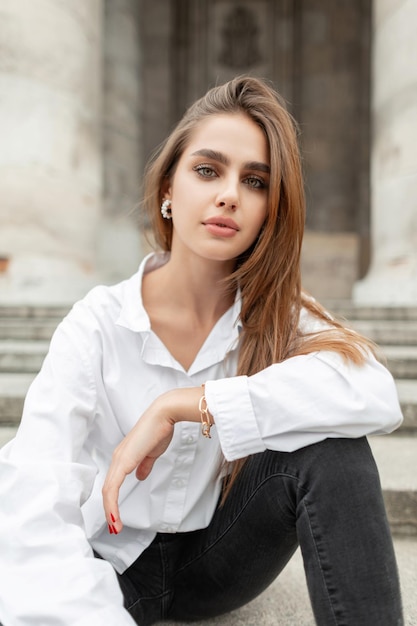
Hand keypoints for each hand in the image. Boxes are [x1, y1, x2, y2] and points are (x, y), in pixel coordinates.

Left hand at [102, 387, 202, 533]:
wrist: (164, 415)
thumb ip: (145, 465)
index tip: (117, 517)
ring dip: (110, 511)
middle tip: (115, 528)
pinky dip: (113, 504)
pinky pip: (113, 487)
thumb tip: (140, 476)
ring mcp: (119, 459)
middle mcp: (118, 458)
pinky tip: (115, 516)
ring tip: (115, 528)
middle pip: (107, 490)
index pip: (113, 483)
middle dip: (109, 511)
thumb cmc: (159, 429)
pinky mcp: (124, 461)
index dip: (113, 501)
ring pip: (108, 491)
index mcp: (124, 457)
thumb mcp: (152, 453)